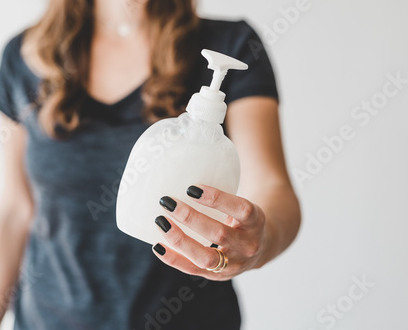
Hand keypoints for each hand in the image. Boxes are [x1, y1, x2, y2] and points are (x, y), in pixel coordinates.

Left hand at [152, 185, 267, 280]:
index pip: (242, 209)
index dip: (217, 199)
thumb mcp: (242, 199)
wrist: (264, 243)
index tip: (192, 187)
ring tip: (160, 221)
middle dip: (191, 219)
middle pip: (220, 234)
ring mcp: (233, 264)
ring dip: (180, 240)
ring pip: (206, 257)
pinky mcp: (218, 275)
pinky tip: (157, 245)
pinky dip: (174, 259)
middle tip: (167, 202)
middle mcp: (248, 244)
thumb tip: (189, 145)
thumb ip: (221, 185)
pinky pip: (194, 270)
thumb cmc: (244, 215)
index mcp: (256, 221)